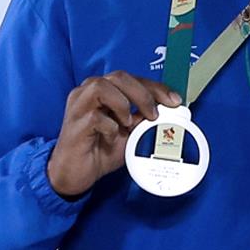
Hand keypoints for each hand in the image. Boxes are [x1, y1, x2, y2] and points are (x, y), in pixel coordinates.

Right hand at [50, 72, 171, 198]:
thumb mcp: (130, 134)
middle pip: (118, 76)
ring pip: (101, 87)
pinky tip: (112, 137)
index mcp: (103, 91)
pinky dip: (110, 126)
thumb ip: (143, 120)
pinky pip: (95, 116)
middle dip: (143, 93)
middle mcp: (88, 92)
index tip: (174, 101)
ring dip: (123, 104)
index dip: (156, 87)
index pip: (131, 79)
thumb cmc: (100, 150)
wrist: (76, 173)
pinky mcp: (75, 123)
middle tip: (153, 115)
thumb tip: (168, 112)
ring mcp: (79, 106)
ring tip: (129, 124)